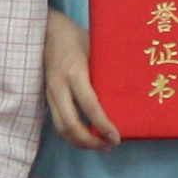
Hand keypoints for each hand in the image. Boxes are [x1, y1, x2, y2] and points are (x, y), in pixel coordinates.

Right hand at [41, 8, 118, 151]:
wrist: (47, 31)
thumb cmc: (77, 37)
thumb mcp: (95, 49)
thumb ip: (106, 70)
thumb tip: (129, 90)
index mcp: (74, 73)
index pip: (89, 106)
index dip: (102, 125)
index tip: (116, 138)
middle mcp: (59, 87)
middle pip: (71, 125)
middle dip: (90, 141)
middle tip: (109, 145)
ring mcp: (51, 94)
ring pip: (61, 128)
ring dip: (80, 142)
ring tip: (99, 145)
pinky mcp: (48, 97)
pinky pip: (58, 122)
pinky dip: (72, 134)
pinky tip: (86, 136)